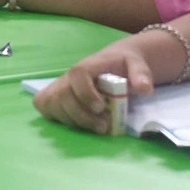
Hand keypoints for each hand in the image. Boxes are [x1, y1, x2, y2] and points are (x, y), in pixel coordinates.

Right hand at [33, 37, 167, 134]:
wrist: (113, 61)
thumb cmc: (123, 64)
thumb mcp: (137, 65)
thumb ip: (141, 74)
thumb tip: (144, 89)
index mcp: (88, 65)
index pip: (78, 75)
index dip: (86, 93)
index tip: (101, 108)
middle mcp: (68, 76)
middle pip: (62, 95)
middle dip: (82, 115)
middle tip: (103, 127)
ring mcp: (59, 86)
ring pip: (54, 105)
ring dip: (73, 121)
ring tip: (95, 127)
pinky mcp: (54, 96)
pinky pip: (45, 106)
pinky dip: (56, 116)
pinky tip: (75, 121)